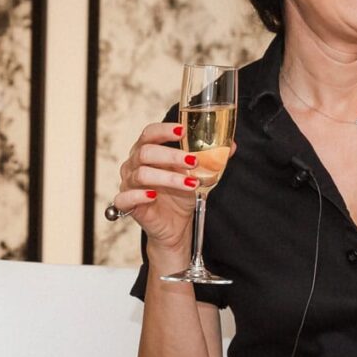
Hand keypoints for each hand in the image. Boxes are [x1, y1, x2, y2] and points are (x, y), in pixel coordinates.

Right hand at [113, 122, 236, 253]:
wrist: (175, 226)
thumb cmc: (180, 196)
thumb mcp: (198, 175)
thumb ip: (211, 160)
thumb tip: (231, 146)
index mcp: (147, 152)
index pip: (149, 133)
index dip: (164, 130)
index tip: (182, 130)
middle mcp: (134, 165)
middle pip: (145, 152)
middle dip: (171, 155)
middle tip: (193, 161)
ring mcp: (129, 184)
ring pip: (142, 174)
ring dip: (168, 177)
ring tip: (191, 183)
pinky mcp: (127, 204)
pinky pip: (125, 197)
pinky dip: (139, 195)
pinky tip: (153, 195)